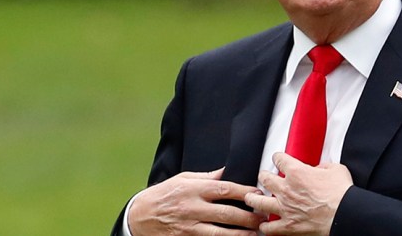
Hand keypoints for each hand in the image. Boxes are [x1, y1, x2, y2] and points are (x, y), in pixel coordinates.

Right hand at [128, 168, 264, 235]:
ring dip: (240, 234)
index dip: (244, 192)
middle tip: (264, 217)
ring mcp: (189, 227)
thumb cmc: (163, 195)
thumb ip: (206, 177)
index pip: (224, 189)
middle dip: (248, 216)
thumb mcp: (182, 179)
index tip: (258, 194)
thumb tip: (226, 171)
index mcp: (194, 189)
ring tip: (256, 233)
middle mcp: (193, 208)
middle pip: (226, 213)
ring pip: (220, 233)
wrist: (138, 217)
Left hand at [244, 153, 353, 235]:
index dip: (278, 157)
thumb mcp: (336, 169)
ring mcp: (285, 208)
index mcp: (297, 172)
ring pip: (258, 202)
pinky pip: (269, 228)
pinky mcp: (288, 226)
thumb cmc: (341, 194)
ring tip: (252, 198)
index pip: (279, 159)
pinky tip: (264, 225)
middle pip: (264, 178)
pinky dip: (265, 226)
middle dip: (263, 176)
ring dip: (254, 199)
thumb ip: (323, 167)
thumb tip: (320, 169)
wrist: (344, 215)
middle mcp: (286, 189)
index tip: (278, 158)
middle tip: (264, 177)